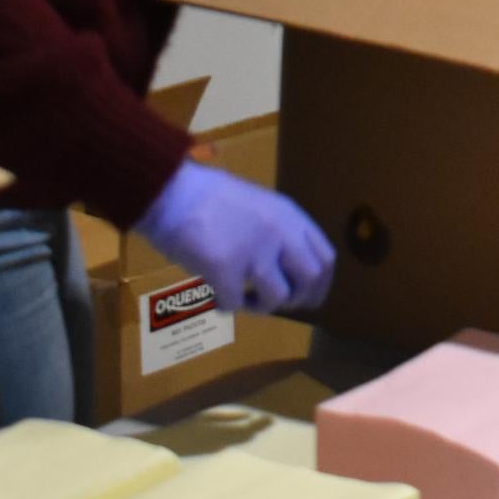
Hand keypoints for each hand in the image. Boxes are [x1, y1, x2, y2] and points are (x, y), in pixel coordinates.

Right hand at [134, 160, 334, 314]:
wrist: (174, 192)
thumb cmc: (211, 198)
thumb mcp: (261, 206)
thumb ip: (280, 232)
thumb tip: (288, 268)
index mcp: (290, 217)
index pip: (325, 258)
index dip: (319, 285)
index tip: (306, 298)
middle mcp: (280, 232)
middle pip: (310, 279)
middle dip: (296, 299)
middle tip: (274, 302)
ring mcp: (254, 250)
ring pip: (277, 297)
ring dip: (261, 307)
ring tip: (243, 299)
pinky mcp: (225, 267)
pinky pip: (234, 303)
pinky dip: (226, 306)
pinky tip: (216, 297)